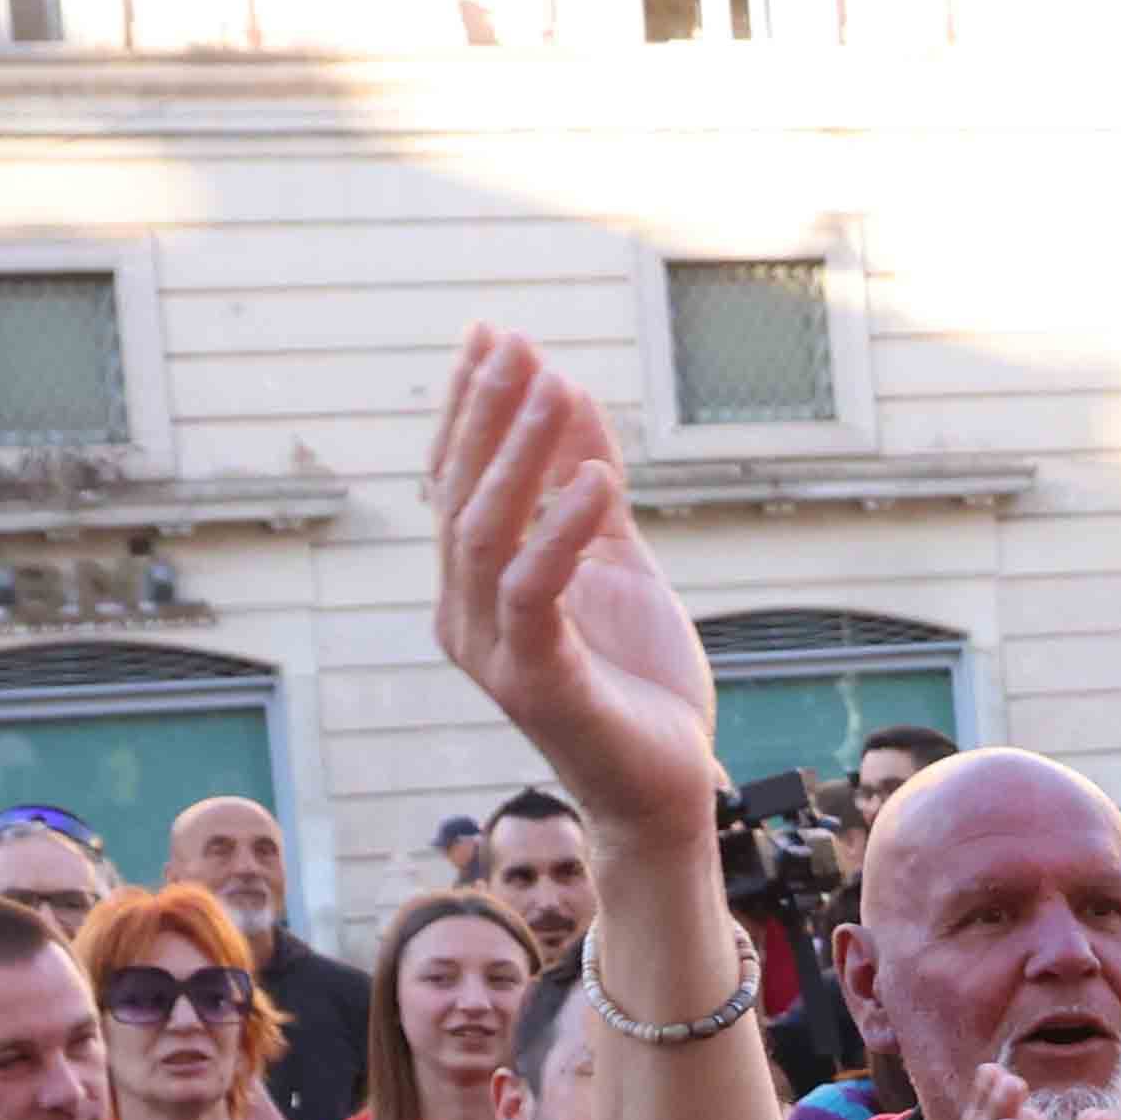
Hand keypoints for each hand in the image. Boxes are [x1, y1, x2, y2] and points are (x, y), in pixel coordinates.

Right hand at [424, 330, 730, 877]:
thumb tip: (568, 390)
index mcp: (474, 585)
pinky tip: (595, 479)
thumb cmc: (636, 678)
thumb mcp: (615, 558)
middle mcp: (464, 615)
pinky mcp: (534, 683)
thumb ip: (586, 483)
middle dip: (487, 413)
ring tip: (554, 387)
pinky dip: (560, 531)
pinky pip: (534, 593)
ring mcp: (492, 652)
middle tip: (516, 344)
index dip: (470, 406)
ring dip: (520, 454)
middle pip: (459, 495)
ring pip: (484, 533)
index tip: (493, 334)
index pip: (455, 479)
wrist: (665, 785)